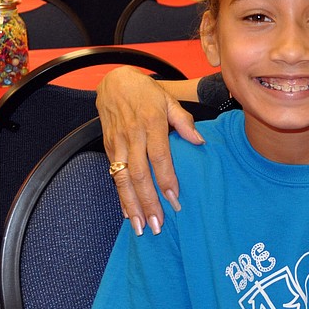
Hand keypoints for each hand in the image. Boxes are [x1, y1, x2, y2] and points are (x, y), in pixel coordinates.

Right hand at [96, 67, 203, 234]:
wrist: (114, 81)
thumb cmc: (147, 93)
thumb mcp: (169, 100)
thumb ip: (184, 121)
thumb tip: (200, 141)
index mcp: (151, 124)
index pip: (159, 156)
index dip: (166, 178)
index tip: (174, 199)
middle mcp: (132, 136)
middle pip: (139, 174)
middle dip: (147, 202)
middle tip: (157, 224)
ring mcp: (118, 143)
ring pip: (122, 179)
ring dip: (131, 205)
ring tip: (140, 226)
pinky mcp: (109, 148)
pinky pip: (114, 175)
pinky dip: (120, 196)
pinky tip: (127, 213)